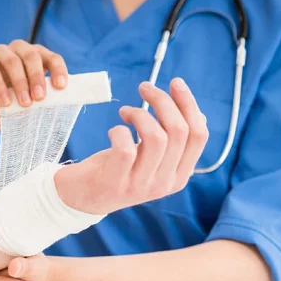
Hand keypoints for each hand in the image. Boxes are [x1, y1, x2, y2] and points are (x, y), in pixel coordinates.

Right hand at [0, 40, 68, 118]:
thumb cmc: (15, 101)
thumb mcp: (32, 97)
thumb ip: (44, 95)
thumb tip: (62, 102)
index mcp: (36, 55)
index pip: (52, 57)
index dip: (58, 70)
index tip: (60, 87)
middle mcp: (19, 49)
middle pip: (31, 56)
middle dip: (37, 77)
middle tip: (40, 97)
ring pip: (12, 61)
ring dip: (20, 83)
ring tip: (25, 103)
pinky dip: (0, 87)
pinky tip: (6, 102)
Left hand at [55, 78, 208, 214]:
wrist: (81, 197)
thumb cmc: (118, 168)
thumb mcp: (150, 156)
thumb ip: (172, 141)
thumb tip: (197, 114)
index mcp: (179, 176)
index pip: (199, 136)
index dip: (189, 104)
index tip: (175, 83)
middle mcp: (164, 183)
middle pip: (179, 132)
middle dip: (163, 101)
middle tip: (144, 88)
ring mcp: (140, 186)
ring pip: (157, 138)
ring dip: (140, 114)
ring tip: (125, 111)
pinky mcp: (115, 183)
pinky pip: (125, 149)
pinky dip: (119, 131)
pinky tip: (114, 130)